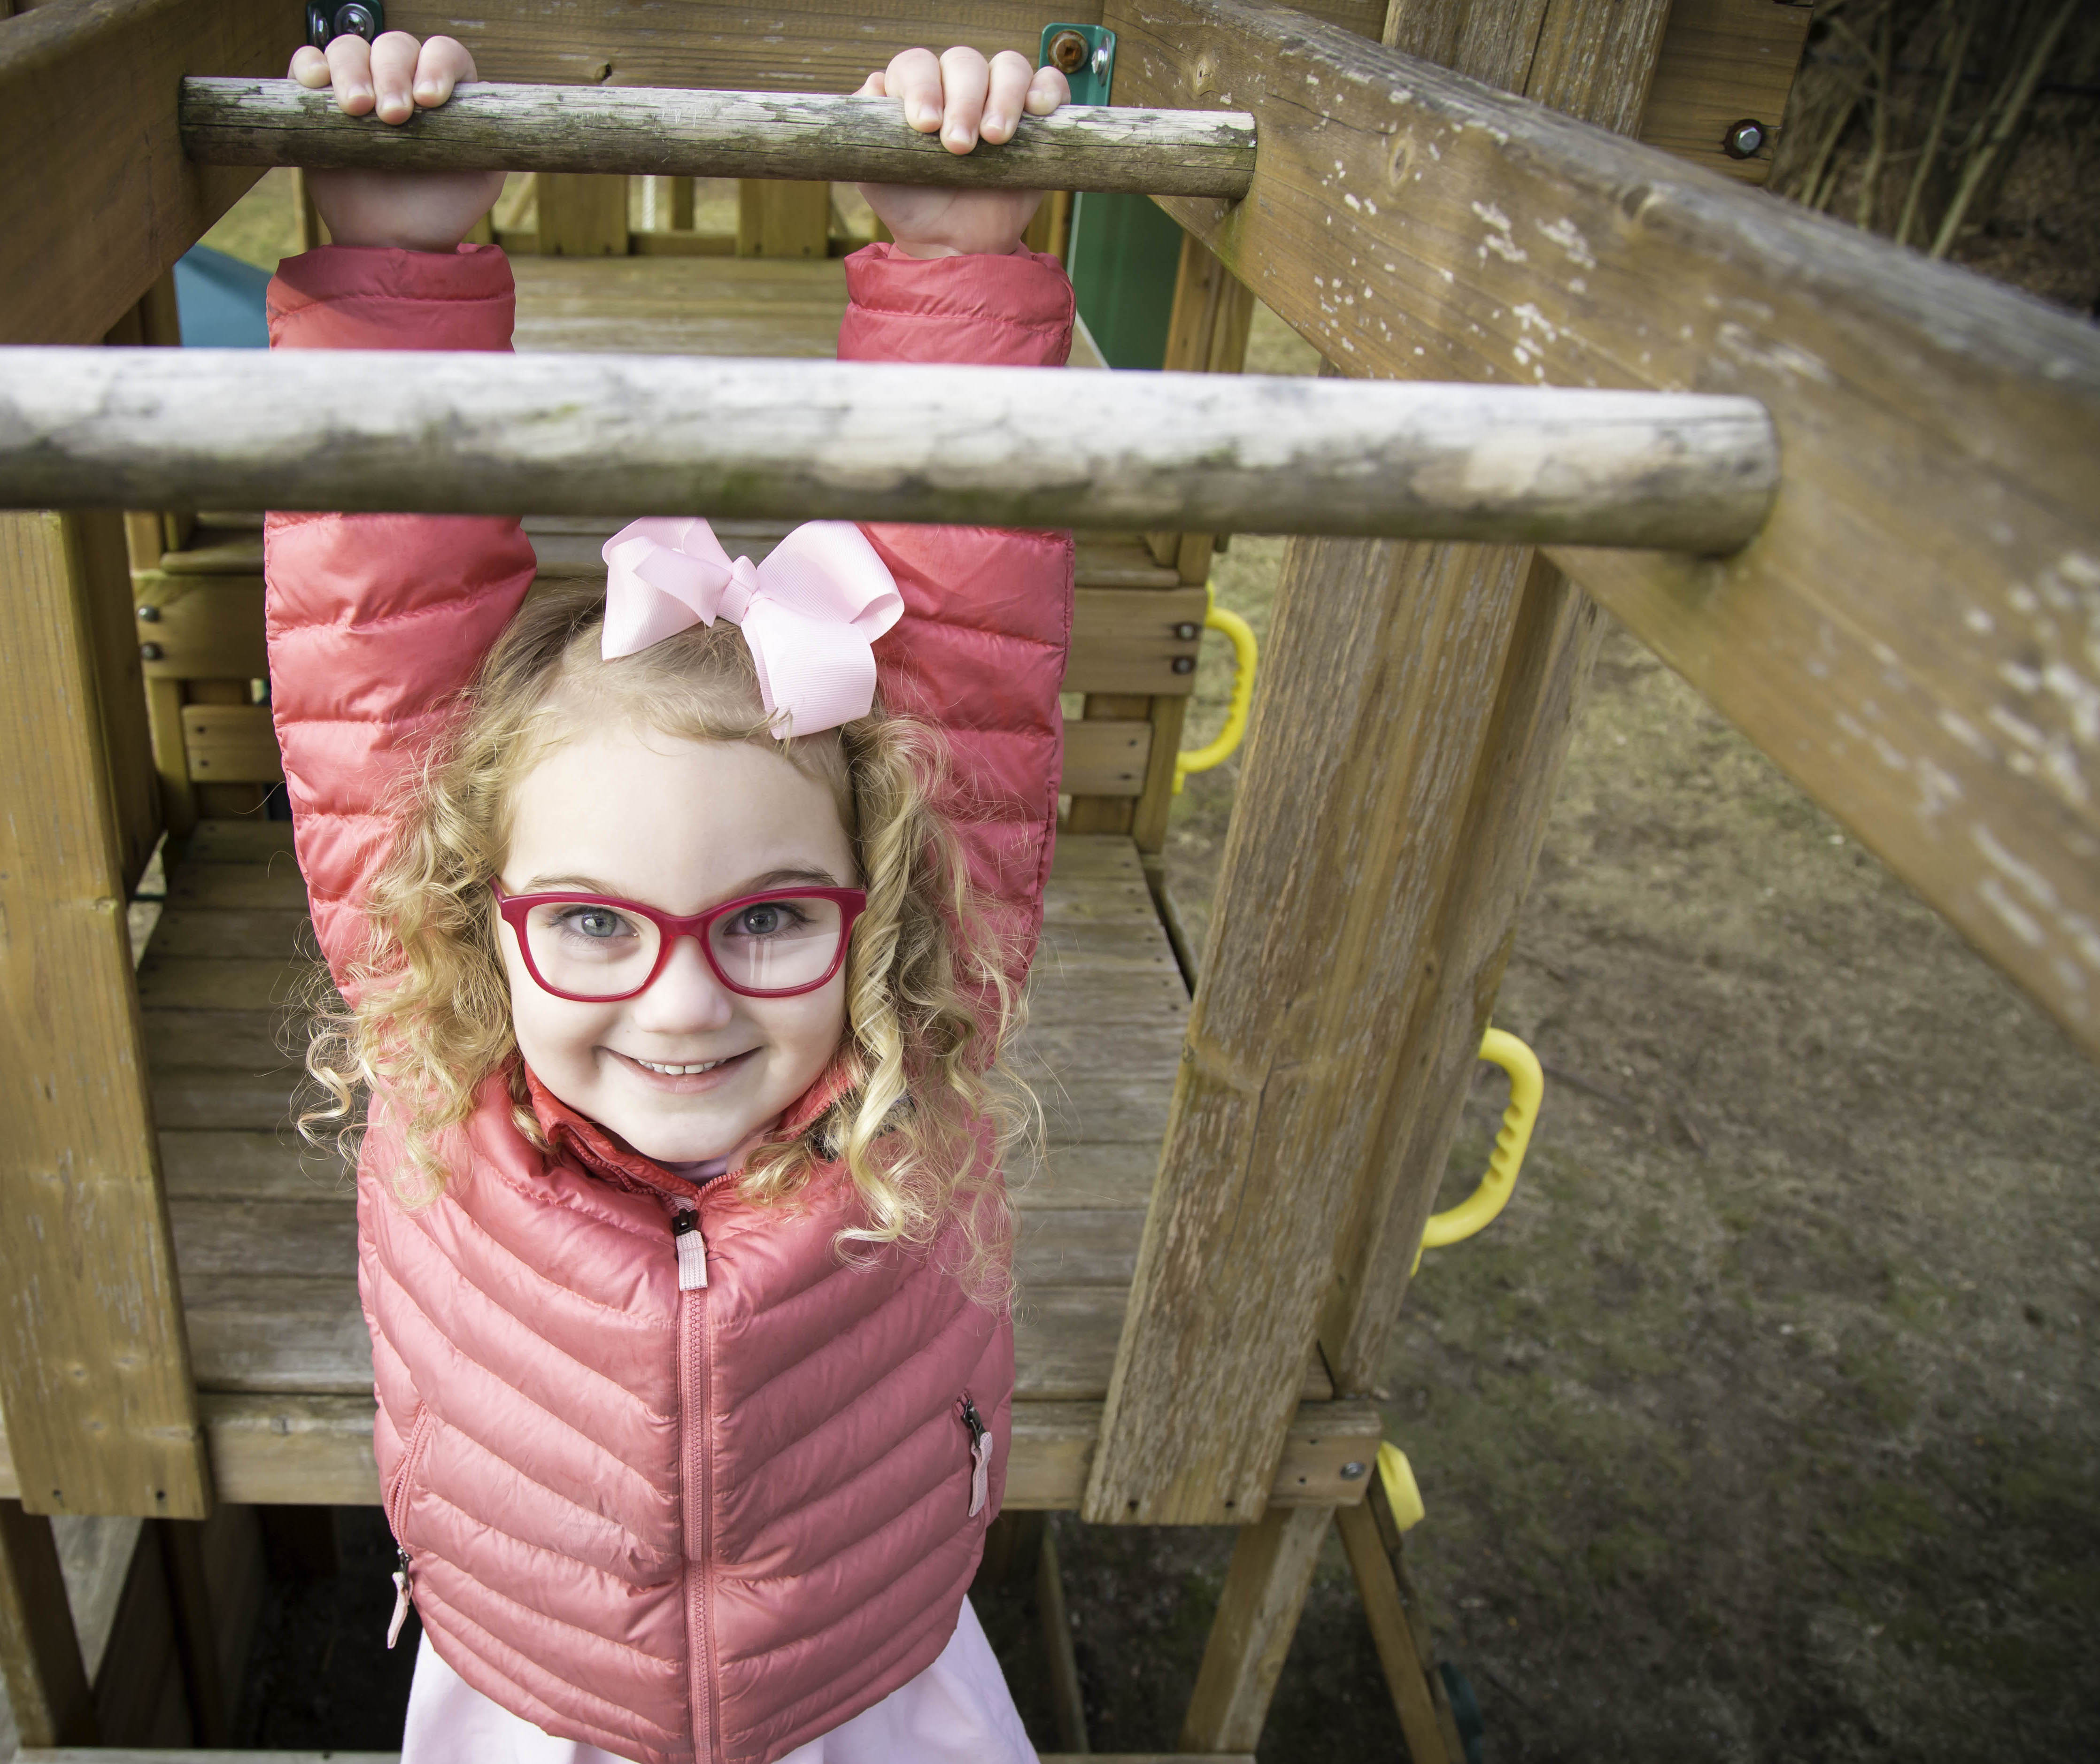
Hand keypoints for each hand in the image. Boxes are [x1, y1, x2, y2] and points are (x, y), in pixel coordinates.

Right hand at [288, 32, 505, 251]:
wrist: (395, 243)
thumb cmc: (442, 211)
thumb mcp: (482, 177)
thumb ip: (494, 142)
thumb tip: (501, 117)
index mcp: (445, 91)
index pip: (444, 52)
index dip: (437, 65)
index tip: (429, 101)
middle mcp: (402, 80)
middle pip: (394, 45)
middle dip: (392, 74)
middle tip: (392, 118)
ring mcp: (360, 86)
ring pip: (350, 48)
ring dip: (351, 70)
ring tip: (358, 111)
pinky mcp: (320, 102)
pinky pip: (307, 62)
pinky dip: (309, 65)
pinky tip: (317, 84)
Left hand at [854, 48, 1069, 258]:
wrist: (953, 247)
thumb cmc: (912, 208)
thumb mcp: (874, 174)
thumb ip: (862, 131)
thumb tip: (872, 87)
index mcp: (917, 91)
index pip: (918, 64)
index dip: (922, 85)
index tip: (925, 124)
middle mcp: (958, 87)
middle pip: (964, 62)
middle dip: (962, 101)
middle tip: (959, 147)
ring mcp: (999, 99)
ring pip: (1008, 66)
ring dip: (1003, 96)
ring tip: (995, 139)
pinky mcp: (1036, 120)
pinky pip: (1050, 84)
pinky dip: (1047, 90)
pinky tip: (1037, 111)